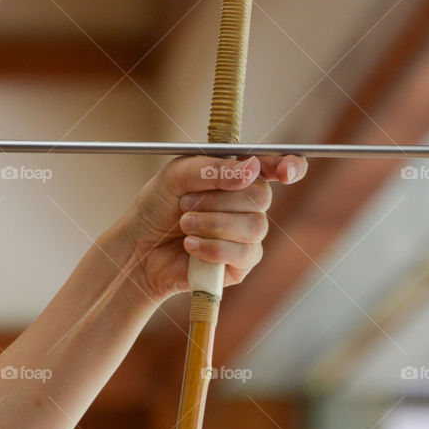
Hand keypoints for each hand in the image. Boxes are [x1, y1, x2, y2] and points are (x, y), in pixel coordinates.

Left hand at [115, 155, 306, 303]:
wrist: (140, 248)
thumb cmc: (157, 207)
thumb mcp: (177, 176)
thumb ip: (212, 168)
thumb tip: (252, 170)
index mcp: (236, 174)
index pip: (276, 165)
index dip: (289, 166)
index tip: (284, 172)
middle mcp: (247, 203)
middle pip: (261, 195)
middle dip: (221, 199)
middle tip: (186, 203)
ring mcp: (247, 234)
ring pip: (254, 225)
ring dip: (212, 223)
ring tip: (184, 225)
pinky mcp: (242, 263)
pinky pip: (243, 252)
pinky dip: (213, 248)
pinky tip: (191, 246)